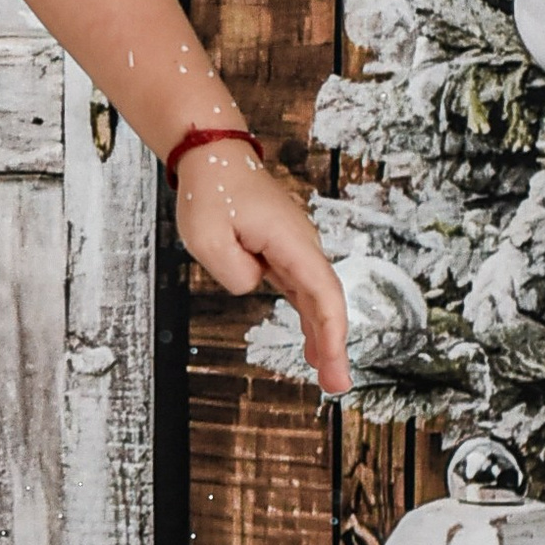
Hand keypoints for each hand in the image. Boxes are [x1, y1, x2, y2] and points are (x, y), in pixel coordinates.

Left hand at [176, 143, 351, 397]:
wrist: (214, 156)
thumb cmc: (211, 191)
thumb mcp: (207, 239)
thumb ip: (234, 273)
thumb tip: (255, 284)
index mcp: (290, 242)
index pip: (323, 295)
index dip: (332, 334)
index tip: (335, 366)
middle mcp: (302, 245)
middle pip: (327, 301)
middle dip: (334, 346)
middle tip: (337, 387)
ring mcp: (294, 248)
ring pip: (317, 298)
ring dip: (324, 336)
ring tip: (327, 377)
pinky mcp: (282, 251)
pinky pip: (303, 290)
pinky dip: (310, 318)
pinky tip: (313, 345)